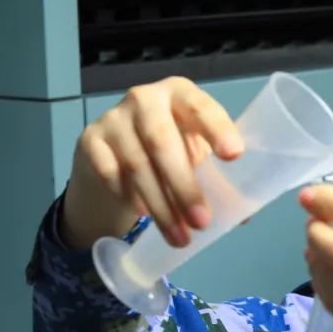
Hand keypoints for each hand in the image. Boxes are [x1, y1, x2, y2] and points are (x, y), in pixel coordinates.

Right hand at [62, 76, 243, 249]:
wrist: (114, 153)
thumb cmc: (170, 150)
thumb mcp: (195, 154)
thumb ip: (217, 177)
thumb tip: (242, 216)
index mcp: (181, 94)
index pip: (200, 106)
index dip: (217, 129)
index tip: (234, 155)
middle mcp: (145, 98)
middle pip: (163, 142)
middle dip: (184, 187)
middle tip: (202, 223)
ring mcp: (113, 118)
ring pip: (137, 165)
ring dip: (161, 207)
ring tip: (179, 237)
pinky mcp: (90, 140)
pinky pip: (110, 173)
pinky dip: (129, 197)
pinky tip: (145, 215)